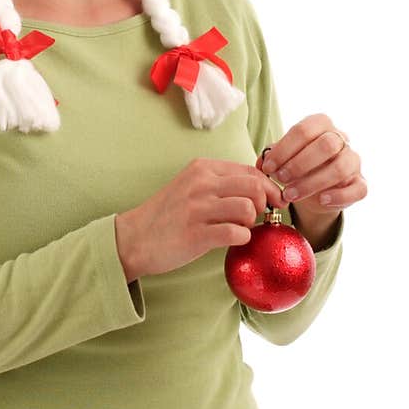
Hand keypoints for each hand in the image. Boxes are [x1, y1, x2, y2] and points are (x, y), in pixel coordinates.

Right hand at [114, 159, 286, 281]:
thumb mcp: (191, 186)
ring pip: (248, 209)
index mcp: (202, 169)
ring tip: (241, 228)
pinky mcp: (196, 234)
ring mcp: (198, 208)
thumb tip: (259, 188)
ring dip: (252, 222)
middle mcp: (201, 184)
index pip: (250, 170)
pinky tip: (233, 240)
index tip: (274, 201)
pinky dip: (242, 238)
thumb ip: (220, 183)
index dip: (269, 186)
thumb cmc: (167, 215)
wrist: (134, 238)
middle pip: (254, 186)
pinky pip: (236, 233)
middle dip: (265, 203)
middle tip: (260, 217)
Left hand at [257, 114, 366, 214]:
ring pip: (341, 167)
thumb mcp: (283, 157)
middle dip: (299, 164)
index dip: (284, 149)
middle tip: (280, 179)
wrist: (317, 189)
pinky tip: (321, 200)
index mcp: (321, 124)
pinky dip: (338, 196)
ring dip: (312, 182)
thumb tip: (263, 163)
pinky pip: (357, 189)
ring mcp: (354, 161)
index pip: (304, 130)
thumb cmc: (299, 166)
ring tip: (290, 194)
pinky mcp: (360, 183)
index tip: (269, 167)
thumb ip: (272, 157)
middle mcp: (341, 139)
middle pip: (326, 145)